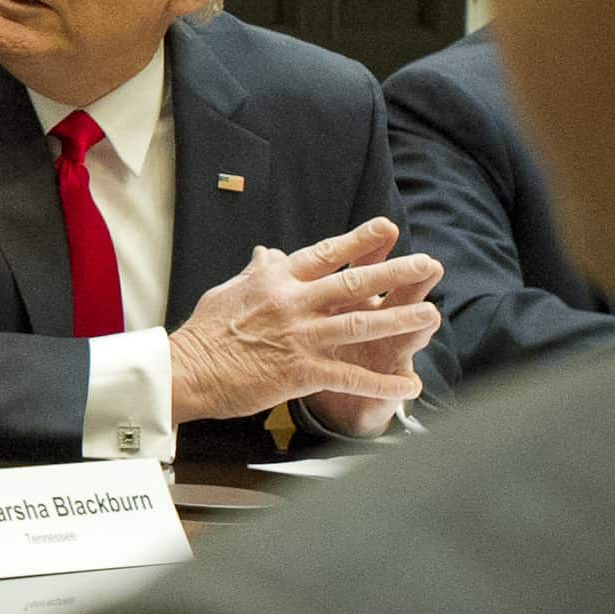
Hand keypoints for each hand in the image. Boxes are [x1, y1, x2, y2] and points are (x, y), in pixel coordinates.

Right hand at [167, 217, 441, 428]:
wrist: (183, 371)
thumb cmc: (202, 333)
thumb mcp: (227, 291)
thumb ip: (256, 272)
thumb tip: (267, 253)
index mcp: (274, 280)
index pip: (324, 254)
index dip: (359, 239)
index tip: (389, 227)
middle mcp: (291, 303)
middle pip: (353, 282)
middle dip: (396, 272)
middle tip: (430, 264)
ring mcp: (298, 337)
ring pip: (361, 324)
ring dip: (400, 320)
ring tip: (431, 314)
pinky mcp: (300, 372)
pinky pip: (351, 376)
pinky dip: (384, 383)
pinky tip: (410, 386)